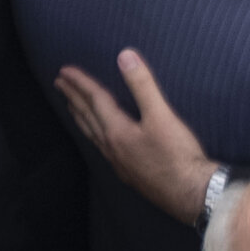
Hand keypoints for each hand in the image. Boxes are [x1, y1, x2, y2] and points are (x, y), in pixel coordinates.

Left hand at [56, 48, 218, 223]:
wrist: (190, 194)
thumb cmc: (178, 155)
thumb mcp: (162, 115)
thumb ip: (142, 85)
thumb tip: (125, 56)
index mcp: (117, 131)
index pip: (94, 101)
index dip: (80, 83)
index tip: (64, 71)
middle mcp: (112, 147)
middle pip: (87, 117)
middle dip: (73, 98)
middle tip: (58, 84)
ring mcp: (119, 162)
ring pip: (93, 134)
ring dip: (81, 117)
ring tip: (72, 107)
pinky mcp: (129, 172)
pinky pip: (102, 147)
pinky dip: (94, 134)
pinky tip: (100, 138)